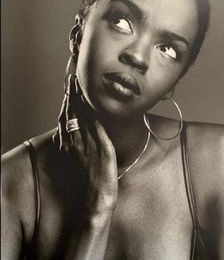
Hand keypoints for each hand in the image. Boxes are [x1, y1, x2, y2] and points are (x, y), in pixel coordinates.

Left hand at [56, 74, 117, 216]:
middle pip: (67, 114)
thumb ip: (95, 128)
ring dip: (66, 108)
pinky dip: (64, 122)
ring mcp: (68, 148)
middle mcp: (71, 140)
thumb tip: (88, 111)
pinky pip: (62, 134)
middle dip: (69, 97)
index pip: (76, 109)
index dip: (75, 94)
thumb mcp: (105, 148)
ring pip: (63, 123)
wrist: (94, 197)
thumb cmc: (104, 175)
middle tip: (70, 84)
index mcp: (81, 136)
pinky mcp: (68, 155)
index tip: (75, 81)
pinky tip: (66, 121)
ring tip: (69, 98)